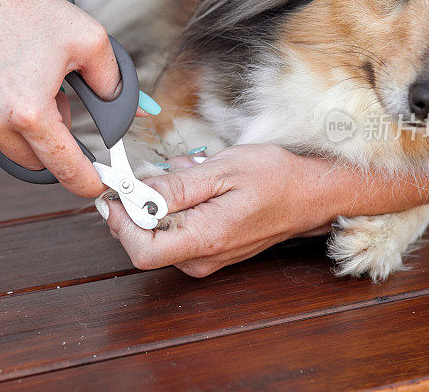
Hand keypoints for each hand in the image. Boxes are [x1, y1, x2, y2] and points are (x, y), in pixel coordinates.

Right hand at [0, 0, 120, 196]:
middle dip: (53, 140)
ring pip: (4, 145)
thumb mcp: (92, 41)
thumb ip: (115, 85)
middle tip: (58, 102)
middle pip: (35, 160)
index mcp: (29, 111)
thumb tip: (127, 113)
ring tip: (26, 83)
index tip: (96, 186)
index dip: (85, 181)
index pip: (64, 168)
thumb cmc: (34, 9)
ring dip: (20, 127)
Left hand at [100, 144, 337, 276]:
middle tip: (160, 171)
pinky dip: (176, 202)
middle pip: (142, 240)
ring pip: (157, 230)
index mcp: (204, 239)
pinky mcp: (206, 250)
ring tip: (193, 174)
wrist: (310, 195)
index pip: (140, 250)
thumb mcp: (223, 170)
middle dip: (140, 202)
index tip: (119, 191)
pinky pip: (174, 228)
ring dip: (162, 197)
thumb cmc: (275, 179)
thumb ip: (176, 187)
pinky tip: (199, 183)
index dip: (121, 221)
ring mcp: (203, 257)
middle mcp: (200, 257)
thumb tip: (136, 194)